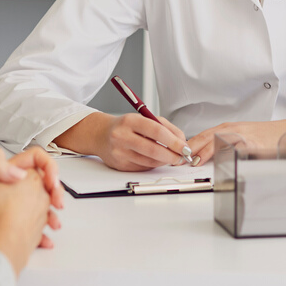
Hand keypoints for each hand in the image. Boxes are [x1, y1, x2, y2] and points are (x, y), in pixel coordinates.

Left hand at [0, 165, 54, 273]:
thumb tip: (18, 171)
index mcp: (4, 170)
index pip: (34, 160)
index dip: (47, 167)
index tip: (51, 181)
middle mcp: (10, 185)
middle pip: (42, 183)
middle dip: (55, 192)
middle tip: (57, 203)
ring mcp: (11, 205)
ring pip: (40, 205)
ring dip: (51, 214)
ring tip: (53, 223)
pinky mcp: (9, 223)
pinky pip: (31, 226)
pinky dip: (41, 233)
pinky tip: (43, 239)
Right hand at [56, 111, 191, 170]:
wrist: (101, 135)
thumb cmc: (127, 126)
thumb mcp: (144, 118)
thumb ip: (165, 127)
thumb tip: (182, 141)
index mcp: (130, 121)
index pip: (156, 131)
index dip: (173, 141)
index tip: (185, 147)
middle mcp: (122, 136)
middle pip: (153, 149)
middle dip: (172, 155)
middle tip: (182, 156)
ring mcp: (119, 152)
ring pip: (149, 161)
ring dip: (164, 161)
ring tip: (171, 157)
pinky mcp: (119, 165)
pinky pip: (143, 167)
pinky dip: (153, 165)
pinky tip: (156, 159)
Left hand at [187, 115, 285, 163]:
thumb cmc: (265, 137)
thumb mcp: (241, 138)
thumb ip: (225, 145)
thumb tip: (205, 158)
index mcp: (227, 128)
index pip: (201, 135)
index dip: (188, 146)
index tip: (177, 155)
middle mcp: (231, 129)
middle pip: (205, 136)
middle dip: (191, 148)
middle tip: (179, 160)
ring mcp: (241, 135)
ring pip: (217, 140)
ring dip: (204, 151)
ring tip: (193, 161)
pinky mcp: (252, 143)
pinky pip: (236, 147)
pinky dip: (225, 153)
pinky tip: (218, 159)